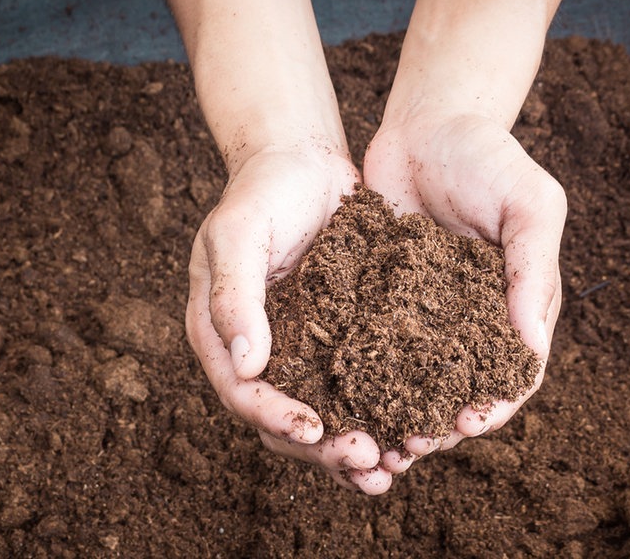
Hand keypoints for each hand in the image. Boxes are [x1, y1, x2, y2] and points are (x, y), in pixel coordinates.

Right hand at [185, 144, 393, 494]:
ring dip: (351, 450)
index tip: (315, 429)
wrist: (302, 160)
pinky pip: (355, 390)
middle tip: (368, 459)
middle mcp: (258, 353)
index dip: (276, 417)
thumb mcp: (239, 233)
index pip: (242, 394)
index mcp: (220, 334)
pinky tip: (409, 433)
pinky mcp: (337, 341)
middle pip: (282, 421)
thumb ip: (234, 295)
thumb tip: (244, 366)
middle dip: (323, 448)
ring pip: (321, 416)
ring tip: (391, 470)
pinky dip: (378, 415)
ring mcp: (299, 350)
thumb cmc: (262, 190)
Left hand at [363, 111, 565, 473]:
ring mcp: (426, 313)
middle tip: (411, 448)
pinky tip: (342, 398)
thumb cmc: (489, 157)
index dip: (494, 405)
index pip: (513, 373)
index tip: (468, 425)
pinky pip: (374, 347)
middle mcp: (472, 320)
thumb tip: (531, 348)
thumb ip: (532, 270)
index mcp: (518, 305)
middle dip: (439, 424)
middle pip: (460, 389)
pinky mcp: (383, 300)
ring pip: (414, 380)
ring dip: (398, 413)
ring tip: (375, 442)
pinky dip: (364, 377)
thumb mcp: (529, 204)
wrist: (427, 121)